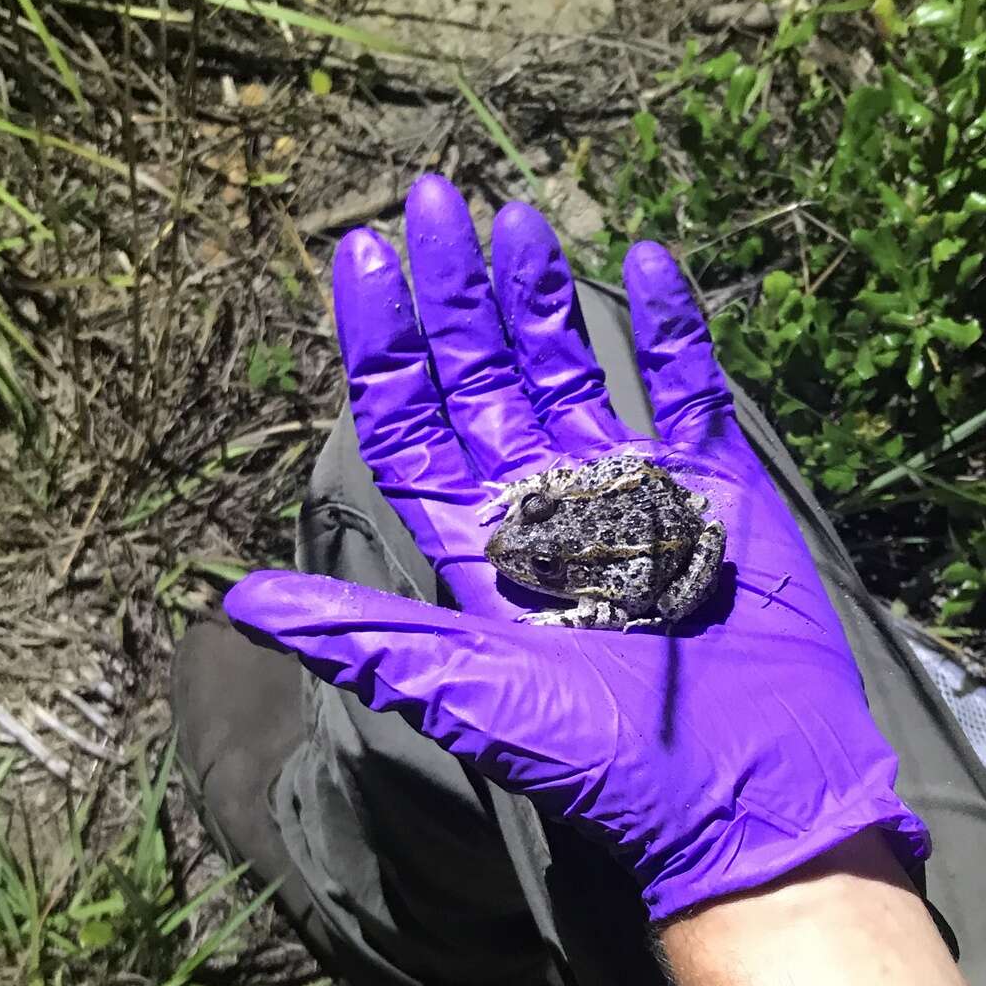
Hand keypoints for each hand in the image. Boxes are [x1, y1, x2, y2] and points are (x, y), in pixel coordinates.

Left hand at [224, 175, 927, 918]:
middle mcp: (545, 505)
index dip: (382, 342)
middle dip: (455, 291)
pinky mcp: (715, 486)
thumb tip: (238, 603)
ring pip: (574, 369)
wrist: (748, 788)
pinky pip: (688, 389)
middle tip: (432, 197)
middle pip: (484, 376)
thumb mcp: (476, 697)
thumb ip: (370, 639)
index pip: (411, 423)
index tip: (358, 256)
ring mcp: (634, 488)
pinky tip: (647, 261)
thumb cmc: (606, 757)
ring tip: (515, 220)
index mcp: (479, 547)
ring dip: (542, 299)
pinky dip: (671, 328)